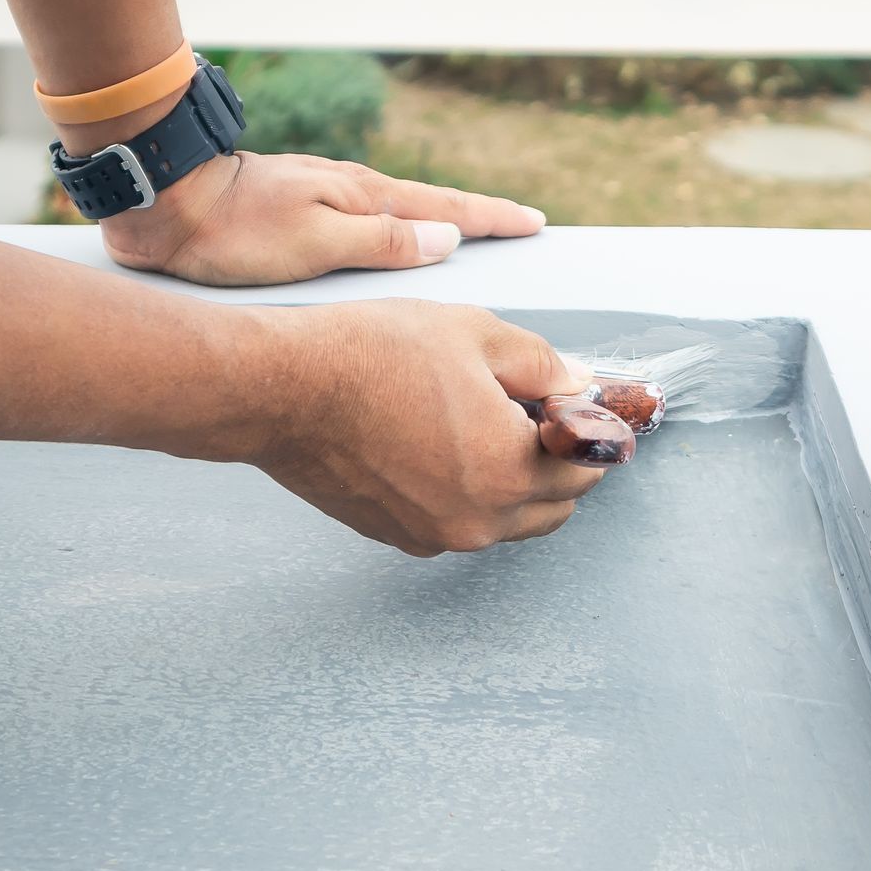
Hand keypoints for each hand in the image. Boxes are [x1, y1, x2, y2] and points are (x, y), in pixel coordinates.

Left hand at [99, 151, 548, 286]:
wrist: (167, 201)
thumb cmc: (236, 233)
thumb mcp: (316, 245)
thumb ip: (383, 242)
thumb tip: (447, 238)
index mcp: (365, 199)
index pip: (447, 211)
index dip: (492, 220)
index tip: (533, 223)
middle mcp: (351, 192)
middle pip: (429, 206)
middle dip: (475, 218)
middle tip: (516, 225)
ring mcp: (324, 196)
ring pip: (396, 211)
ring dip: (434, 222)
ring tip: (464, 235)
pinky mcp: (297, 208)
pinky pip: (365, 220)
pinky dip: (393, 228)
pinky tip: (387, 239)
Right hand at [249, 300, 605, 556]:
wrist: (283, 389)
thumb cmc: (371, 356)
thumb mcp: (477, 334)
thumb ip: (543, 365)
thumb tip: (577, 385)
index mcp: (510, 470)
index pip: (587, 468)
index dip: (587, 431)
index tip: (576, 407)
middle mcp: (479, 519)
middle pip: (555, 507)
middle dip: (557, 464)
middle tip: (533, 414)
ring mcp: (436, 534)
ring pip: (507, 521)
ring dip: (513, 484)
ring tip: (479, 425)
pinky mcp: (399, 536)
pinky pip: (457, 522)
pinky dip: (466, 494)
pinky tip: (439, 444)